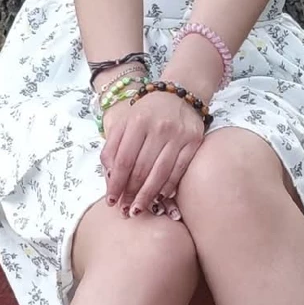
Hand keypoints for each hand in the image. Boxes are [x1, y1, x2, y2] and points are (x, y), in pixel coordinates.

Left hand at [100, 87, 204, 216]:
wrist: (179, 93)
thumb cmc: (147, 112)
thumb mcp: (124, 123)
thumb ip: (112, 148)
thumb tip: (110, 179)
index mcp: (137, 122)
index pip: (124, 160)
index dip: (116, 184)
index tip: (111, 201)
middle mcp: (158, 128)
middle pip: (142, 169)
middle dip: (131, 194)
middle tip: (125, 210)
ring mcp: (178, 135)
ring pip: (160, 173)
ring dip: (148, 195)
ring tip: (139, 209)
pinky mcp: (194, 141)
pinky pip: (179, 170)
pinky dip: (169, 186)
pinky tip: (160, 197)